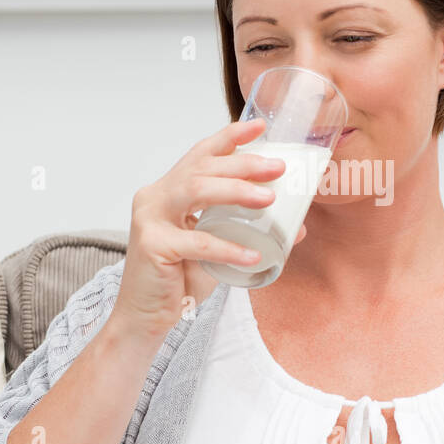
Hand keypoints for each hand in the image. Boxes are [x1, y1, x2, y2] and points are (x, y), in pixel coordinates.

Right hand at [110, 116, 305, 339]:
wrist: (146, 317)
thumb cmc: (179, 280)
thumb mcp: (218, 249)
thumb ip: (247, 234)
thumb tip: (297, 227)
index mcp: (168, 191)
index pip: (200, 154)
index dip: (229, 138)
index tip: (261, 126)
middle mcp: (154, 197)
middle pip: (202, 168)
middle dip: (243, 164)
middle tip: (278, 168)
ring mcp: (150, 220)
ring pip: (196, 191)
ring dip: (236, 191)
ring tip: (269, 199)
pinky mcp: (153, 246)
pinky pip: (198, 242)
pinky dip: (229, 248)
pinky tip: (253, 255)